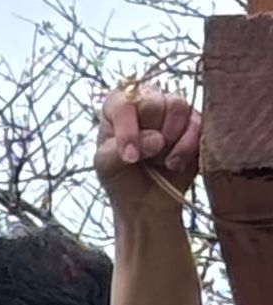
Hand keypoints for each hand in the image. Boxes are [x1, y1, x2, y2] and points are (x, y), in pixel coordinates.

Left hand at [95, 81, 199, 203]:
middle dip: (151, 136)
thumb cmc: (122, 179)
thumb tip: (156, 140)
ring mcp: (173, 109)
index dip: (128, 130)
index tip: (130, 158)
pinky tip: (174, 164)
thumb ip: (120, 148)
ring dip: (169, 141)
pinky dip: (186, 148)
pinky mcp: (196, 122)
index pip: (123, 103)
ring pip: (178, 107)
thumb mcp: (107, 166)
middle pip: (154, 102)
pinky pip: (198, 124)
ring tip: (159, 161)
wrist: (146, 203)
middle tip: (146, 157)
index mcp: (118, 107)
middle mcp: (146, 101)